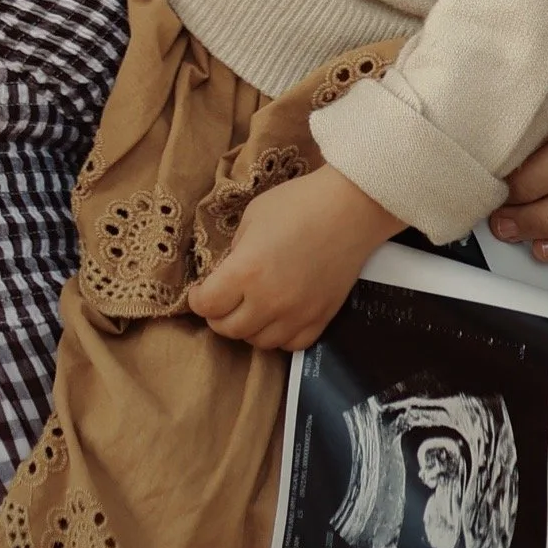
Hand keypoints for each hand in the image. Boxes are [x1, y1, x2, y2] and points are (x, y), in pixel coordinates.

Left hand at [187, 168, 398, 350]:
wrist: (350, 208)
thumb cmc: (299, 203)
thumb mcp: (253, 216)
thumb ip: (235, 249)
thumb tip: (228, 271)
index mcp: (247, 272)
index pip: (207, 305)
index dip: (197, 299)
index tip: (200, 290)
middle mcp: (269, 301)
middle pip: (229, 329)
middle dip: (217, 316)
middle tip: (221, 300)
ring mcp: (297, 314)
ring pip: (258, 342)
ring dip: (247, 328)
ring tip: (249, 308)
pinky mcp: (321, 319)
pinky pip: (291, 345)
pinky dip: (278, 336)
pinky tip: (277, 317)